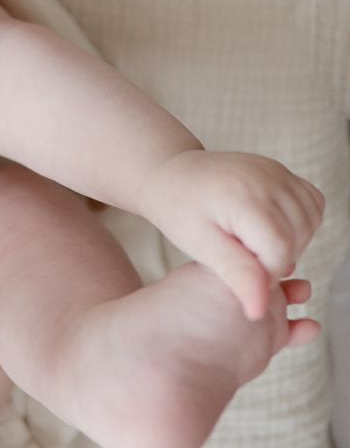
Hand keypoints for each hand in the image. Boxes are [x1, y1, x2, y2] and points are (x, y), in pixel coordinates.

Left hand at [137, 149, 324, 319]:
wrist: (171, 174)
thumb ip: (236, 274)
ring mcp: (275, 170)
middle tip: (240, 252)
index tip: (237, 268)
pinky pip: (311, 202)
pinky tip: (269, 225)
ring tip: (251, 239)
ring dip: (291, 240)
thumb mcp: (200, 245)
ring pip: (310, 222)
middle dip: (275, 257)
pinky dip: (300, 220)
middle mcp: (265, 178)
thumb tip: (259, 312)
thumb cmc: (179, 209)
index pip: (281, 251)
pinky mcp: (280, 170)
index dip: (264, 272)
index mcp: (243, 198)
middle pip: (298, 238)